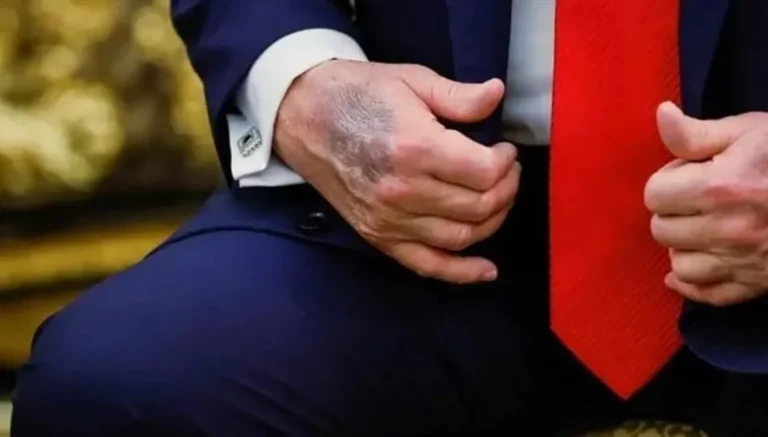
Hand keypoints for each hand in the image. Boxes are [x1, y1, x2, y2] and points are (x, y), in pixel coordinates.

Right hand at [274, 60, 518, 283]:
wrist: (302, 115)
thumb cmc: (357, 93)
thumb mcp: (411, 80)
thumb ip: (459, 96)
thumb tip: (498, 95)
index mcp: (415, 148)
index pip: (485, 173)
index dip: (506, 162)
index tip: (504, 150)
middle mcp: (403, 190)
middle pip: (479, 206)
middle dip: (505, 189)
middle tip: (505, 171)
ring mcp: (388, 219)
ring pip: (461, 237)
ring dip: (491, 221)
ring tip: (495, 198)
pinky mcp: (377, 235)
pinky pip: (426, 264)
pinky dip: (461, 273)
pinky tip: (487, 270)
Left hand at [644, 102, 767, 305]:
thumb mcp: (748, 131)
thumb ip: (695, 133)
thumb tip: (661, 114)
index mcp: (718, 188)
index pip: (654, 194)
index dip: (669, 179)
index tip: (692, 172)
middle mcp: (727, 230)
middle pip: (662, 229)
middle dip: (673, 211)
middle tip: (699, 197)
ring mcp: (743, 261)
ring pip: (678, 264)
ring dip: (684, 245)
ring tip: (704, 226)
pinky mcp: (758, 283)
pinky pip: (707, 295)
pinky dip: (693, 284)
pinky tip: (693, 265)